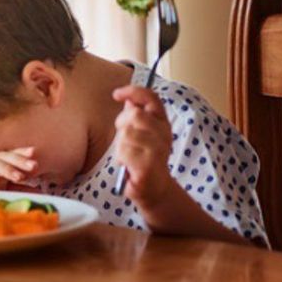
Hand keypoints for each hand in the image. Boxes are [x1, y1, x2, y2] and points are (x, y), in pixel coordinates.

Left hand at [113, 85, 176, 211]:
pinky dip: (120, 158)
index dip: (134, 92)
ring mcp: (158, 150)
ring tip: (128, 156)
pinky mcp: (148, 165)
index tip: (117, 94)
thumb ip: (135, 117)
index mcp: (162, 123)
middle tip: (124, 139)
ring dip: (120, 146)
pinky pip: (124, 152)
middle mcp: (163, 134)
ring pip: (126, 134)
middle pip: (135, 114)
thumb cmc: (143, 159)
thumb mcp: (140, 134)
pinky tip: (128, 166)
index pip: (152, 98)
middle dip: (122, 124)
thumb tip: (128, 99)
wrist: (155, 189)